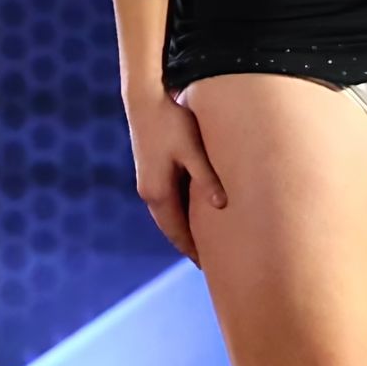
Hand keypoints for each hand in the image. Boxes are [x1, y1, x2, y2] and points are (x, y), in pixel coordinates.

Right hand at [126, 91, 227, 267]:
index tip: (208, 266)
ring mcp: (148, 182)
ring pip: (168, 215)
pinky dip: (180, 212)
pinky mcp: (151, 172)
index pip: (177, 233)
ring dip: (183, 228)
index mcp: (158, 193)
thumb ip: (206, 177)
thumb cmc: (172, 122)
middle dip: (188, 244)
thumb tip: (221, 206)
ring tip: (203, 241)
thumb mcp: (193, 150)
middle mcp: (149, 192)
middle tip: (209, 261)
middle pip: (171, 228)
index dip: (193, 250)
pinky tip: (194, 212)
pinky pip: (167, 200)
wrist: (145, 99)